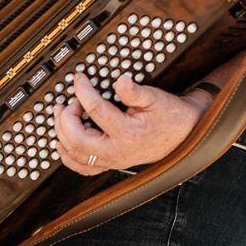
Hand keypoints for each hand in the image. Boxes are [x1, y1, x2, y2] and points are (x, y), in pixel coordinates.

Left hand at [54, 73, 206, 175]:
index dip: (83, 91)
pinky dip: (68, 156)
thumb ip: (134, 91)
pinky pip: (82, 168)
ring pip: (75, 154)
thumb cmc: (169, 115)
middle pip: (77, 139)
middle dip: (66, 118)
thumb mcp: (155, 97)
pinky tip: (62, 142)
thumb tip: (120, 81)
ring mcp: (112, 161)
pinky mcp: (111, 163)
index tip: (79, 78)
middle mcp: (117, 152)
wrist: (183, 134)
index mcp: (128, 133)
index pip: (96, 110)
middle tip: (68, 101)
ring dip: (62, 134)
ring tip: (62, 114)